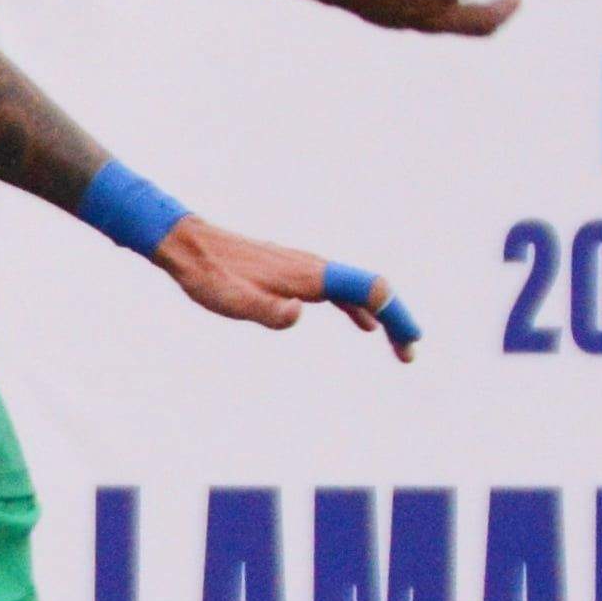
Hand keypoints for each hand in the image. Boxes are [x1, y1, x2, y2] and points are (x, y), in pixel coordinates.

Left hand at [148, 220, 415, 358]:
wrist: (191, 247)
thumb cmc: (211, 278)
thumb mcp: (234, 302)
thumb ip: (268, 311)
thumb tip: (299, 313)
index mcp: (310, 275)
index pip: (371, 290)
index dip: (396, 315)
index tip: (410, 344)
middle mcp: (315, 267)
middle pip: (373, 289)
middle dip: (398, 319)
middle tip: (410, 353)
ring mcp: (306, 267)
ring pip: (358, 289)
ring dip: (382, 315)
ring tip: (397, 345)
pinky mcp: (295, 272)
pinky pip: (340, 290)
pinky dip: (359, 308)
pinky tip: (362, 324)